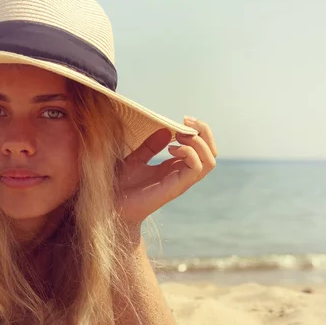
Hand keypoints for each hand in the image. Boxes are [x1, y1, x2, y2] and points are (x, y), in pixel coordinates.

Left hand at [117, 117, 217, 243]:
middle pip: (211, 152)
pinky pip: (196, 168)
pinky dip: (188, 153)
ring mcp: (182, 181)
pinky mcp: (177, 187)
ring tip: (178, 137)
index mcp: (175, 167)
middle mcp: (182, 174)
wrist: (114, 205)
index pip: (202, 148)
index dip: (198, 131)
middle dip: (204, 132)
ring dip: (198, 142)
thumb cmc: (122, 185)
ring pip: (210, 160)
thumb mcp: (136, 159)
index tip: (182, 119)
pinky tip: (171, 149)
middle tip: (185, 122)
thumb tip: (166, 130)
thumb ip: (150, 146)